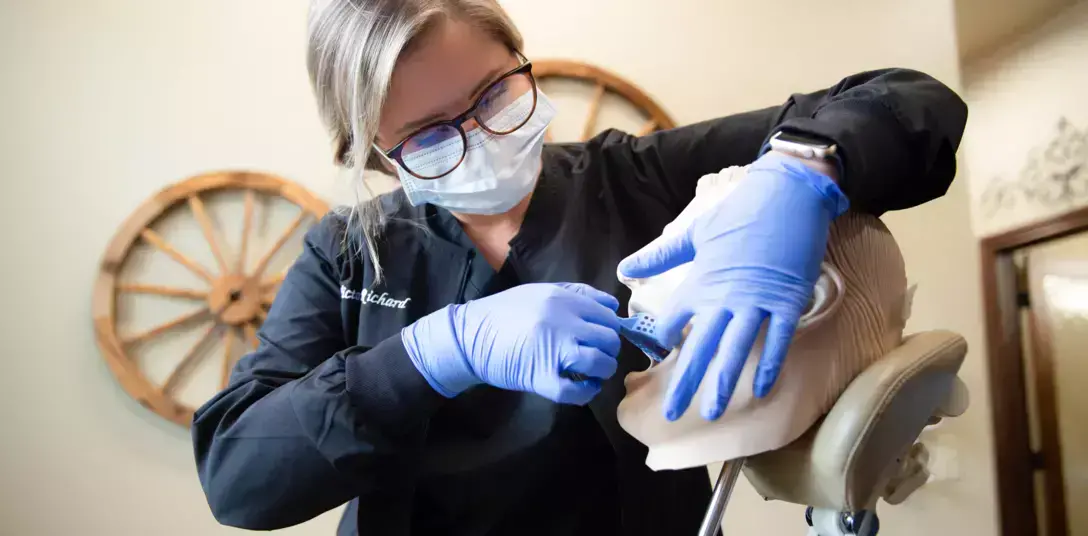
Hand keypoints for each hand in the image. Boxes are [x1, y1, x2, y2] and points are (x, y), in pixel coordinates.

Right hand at [401, 282, 621, 404]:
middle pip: (609, 339)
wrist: (469, 337)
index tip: (602, 337)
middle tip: (596, 354)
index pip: (607, 315)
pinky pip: (578, 391)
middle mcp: (562, 322)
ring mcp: (553, 351)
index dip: (611, 328)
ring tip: (591, 371)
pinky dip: (587, 392)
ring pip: (601, 363)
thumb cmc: (503, 313)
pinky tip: (583, 386)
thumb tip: (612, 305)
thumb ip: (576, 294)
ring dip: (602, 370)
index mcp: (562, 299)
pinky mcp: (541, 378)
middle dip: (608, 349)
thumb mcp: (538, 291)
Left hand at [618, 152, 848, 420]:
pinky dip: (770, 364)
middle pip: (700, 347)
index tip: (656, 362)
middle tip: (670, 413)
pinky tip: (761, 389)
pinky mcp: (787, 300)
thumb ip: (659, 256)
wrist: (785, 193)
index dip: (663, 343)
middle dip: (685, 382)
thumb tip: (623, 269)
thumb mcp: (694, 234)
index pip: (673, 322)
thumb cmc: (739, 213)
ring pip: (735, 350)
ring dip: (723, 382)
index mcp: (700, 282)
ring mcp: (756, 300)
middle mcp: (724, 297)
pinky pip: (777, 339)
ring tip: (712, 411)